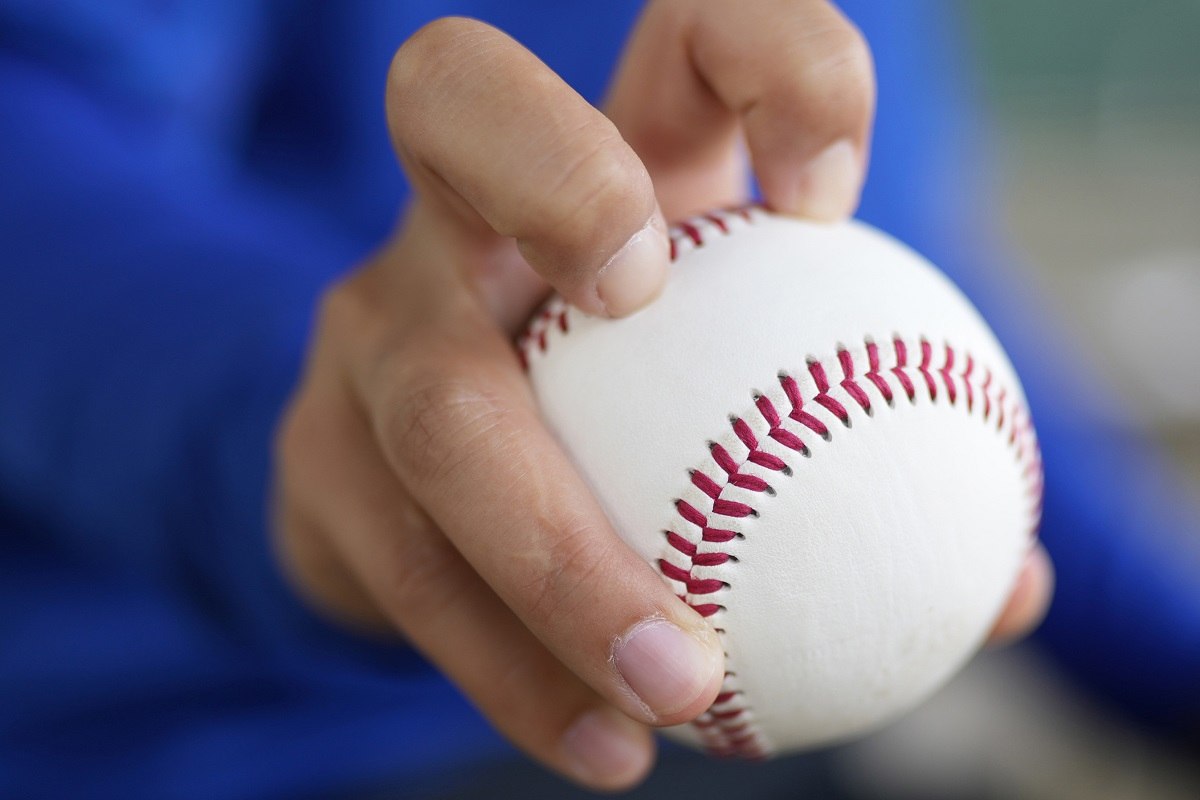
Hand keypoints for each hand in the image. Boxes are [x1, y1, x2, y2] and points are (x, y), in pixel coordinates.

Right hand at [273, 2, 1051, 789]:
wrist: (425, 496)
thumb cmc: (634, 432)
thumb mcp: (748, 413)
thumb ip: (873, 478)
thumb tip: (1009, 590)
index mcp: (610, 167)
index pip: (685, 34)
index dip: (766, 62)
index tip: (831, 205)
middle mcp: (460, 216)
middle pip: (457, 98)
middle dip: (556, 174)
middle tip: (640, 294)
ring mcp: (371, 326)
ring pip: (437, 405)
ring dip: (559, 556)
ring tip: (678, 685)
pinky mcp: (315, 457)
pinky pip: (409, 568)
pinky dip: (514, 667)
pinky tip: (601, 743)